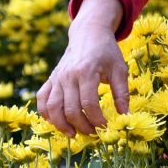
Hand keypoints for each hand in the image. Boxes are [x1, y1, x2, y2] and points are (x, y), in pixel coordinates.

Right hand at [37, 0, 129, 137]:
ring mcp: (57, 78)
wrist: (89, 34)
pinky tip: (55, 122)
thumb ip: (121, 93)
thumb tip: (125, 116)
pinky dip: (46, 113)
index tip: (104, 127)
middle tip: (92, 134)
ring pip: (52, 107)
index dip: (96, 120)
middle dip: (81, 126)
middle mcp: (68, 76)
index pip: (88, 103)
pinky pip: (42, 98)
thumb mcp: (119, 69)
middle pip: (70, 109)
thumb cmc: (107, 52)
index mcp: (86, 72)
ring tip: (73, 134)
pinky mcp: (51, 79)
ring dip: (61, 124)